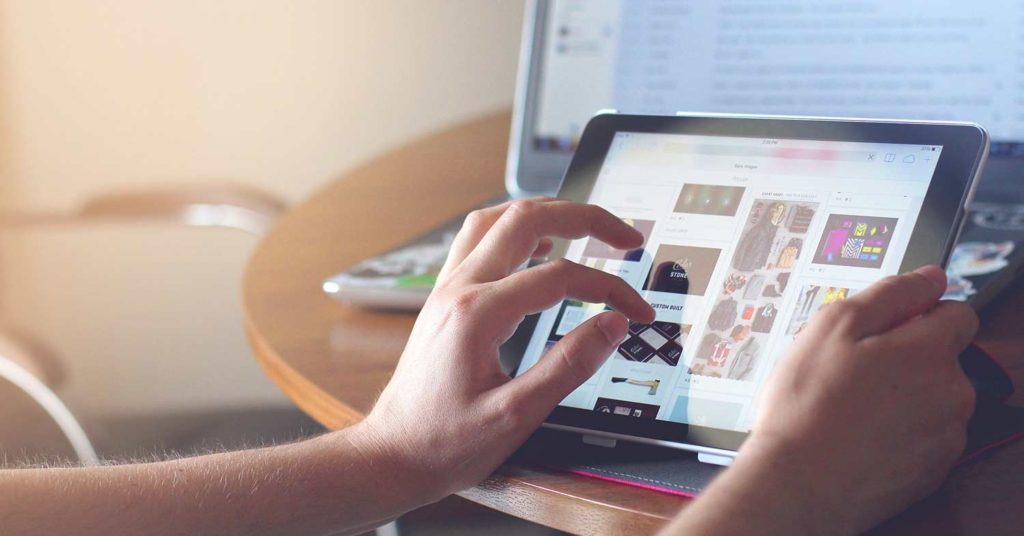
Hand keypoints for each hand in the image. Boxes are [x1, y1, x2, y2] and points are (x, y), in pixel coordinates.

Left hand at [355, 198, 654, 502]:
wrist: (392, 455)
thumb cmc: (444, 442)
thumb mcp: (516, 416)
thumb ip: (569, 366)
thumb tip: (611, 326)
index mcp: (477, 314)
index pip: (560, 277)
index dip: (609, 287)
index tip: (636, 310)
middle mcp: (458, 289)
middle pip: (525, 219)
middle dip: (584, 218)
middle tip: (625, 237)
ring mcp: (447, 289)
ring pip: (497, 218)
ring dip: (547, 213)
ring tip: (586, 226)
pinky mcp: (444, 298)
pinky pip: (478, 240)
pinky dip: (515, 230)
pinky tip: (538, 246)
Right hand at [666, 266, 978, 534]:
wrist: (799, 482)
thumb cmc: (808, 405)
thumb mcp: (832, 326)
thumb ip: (890, 294)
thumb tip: (929, 278)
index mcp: (931, 350)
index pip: (957, 311)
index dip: (918, 313)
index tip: (884, 328)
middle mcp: (953, 391)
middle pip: (943, 357)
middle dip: (907, 357)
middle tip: (853, 369)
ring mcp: (946, 434)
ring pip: (934, 398)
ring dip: (904, 395)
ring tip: (852, 405)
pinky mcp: (934, 470)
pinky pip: (925, 436)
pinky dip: (901, 432)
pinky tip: (861, 434)